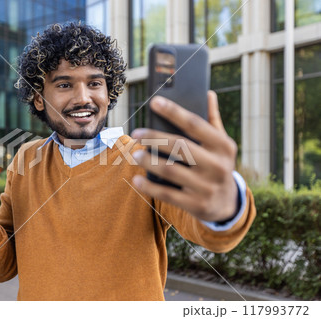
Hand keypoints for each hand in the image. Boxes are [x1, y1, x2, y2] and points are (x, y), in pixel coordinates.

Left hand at [131, 91, 237, 221]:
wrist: (227, 204)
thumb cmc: (217, 165)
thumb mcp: (221, 145)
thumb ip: (213, 120)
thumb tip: (208, 93)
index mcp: (223, 146)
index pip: (195, 124)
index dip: (174, 111)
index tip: (154, 102)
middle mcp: (218, 166)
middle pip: (180, 147)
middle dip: (154, 138)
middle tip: (136, 133)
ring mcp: (207, 187)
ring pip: (171, 171)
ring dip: (149, 161)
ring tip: (134, 154)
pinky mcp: (197, 205)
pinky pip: (168, 194)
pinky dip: (149, 187)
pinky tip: (136, 180)